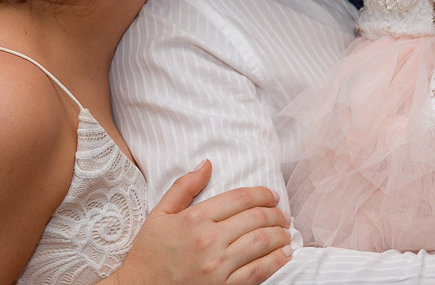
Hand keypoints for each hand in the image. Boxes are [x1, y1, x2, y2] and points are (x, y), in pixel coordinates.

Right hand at [112, 160, 291, 284]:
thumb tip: (207, 164)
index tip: (272, 195)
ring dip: (280, 235)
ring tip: (285, 231)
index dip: (262, 194)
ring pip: (261, 243)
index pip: (239, 199)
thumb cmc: (149, 254)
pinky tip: (284, 254)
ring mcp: (218, 267)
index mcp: (194, 218)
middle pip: (255, 219)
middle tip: (282, 214)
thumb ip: (184, 187)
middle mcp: (209, 240)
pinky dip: (276, 260)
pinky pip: (258, 271)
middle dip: (275, 214)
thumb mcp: (159, 214)